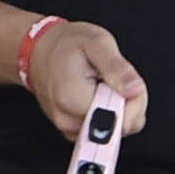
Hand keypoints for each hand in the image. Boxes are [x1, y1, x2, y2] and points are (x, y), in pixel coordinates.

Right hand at [27, 17, 146, 141]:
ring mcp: (69, 128)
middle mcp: (68, 120)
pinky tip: (96, 94)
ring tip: (101, 84)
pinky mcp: (72, 130)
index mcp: (74, 100)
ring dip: (116, 107)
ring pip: (114, 130)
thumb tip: (135, 90)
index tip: (124, 80)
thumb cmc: (66, 44)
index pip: (123, 120)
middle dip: (126, 103)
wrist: (39, 50)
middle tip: (112, 79)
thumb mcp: (97, 42)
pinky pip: (102, 129)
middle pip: (120, 128)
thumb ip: (117, 68)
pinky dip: (106, 113)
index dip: (134, 100)